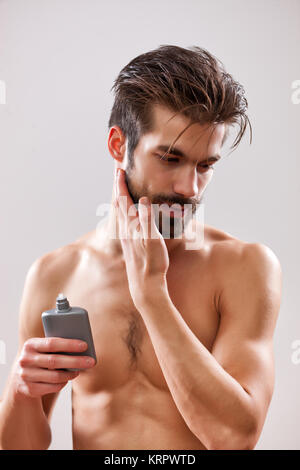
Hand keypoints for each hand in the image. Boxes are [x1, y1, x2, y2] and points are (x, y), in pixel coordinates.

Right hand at [14, 337, 95, 398]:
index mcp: (30, 345)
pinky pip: (52, 387)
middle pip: (55, 361)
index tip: (85, 345)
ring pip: (55, 376)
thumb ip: (55, 345)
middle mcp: (25, 360)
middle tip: (91, 361)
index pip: (52, 343)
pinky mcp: (29, 389)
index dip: (69, 344)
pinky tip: (68, 378)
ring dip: (71, 373)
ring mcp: (26, 376)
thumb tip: (81, 347)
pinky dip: (63, 383)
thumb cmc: (39, 357)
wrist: (19, 377)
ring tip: (80, 370)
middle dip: (76, 361)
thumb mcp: (41, 348)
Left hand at [115, 168, 168, 306]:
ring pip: (120, 213)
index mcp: (131, 226)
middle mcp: (125, 230)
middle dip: (118, 187)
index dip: (121, 184)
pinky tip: (129, 216)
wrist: (145, 285)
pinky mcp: (130, 244)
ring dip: (120, 199)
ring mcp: (127, 237)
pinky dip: (125, 212)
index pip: (123, 200)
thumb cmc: (151, 264)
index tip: (119, 169)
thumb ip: (147, 219)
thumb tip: (143, 200)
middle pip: (118, 204)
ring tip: (121, 190)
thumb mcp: (152, 240)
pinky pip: (125, 221)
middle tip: (118, 174)